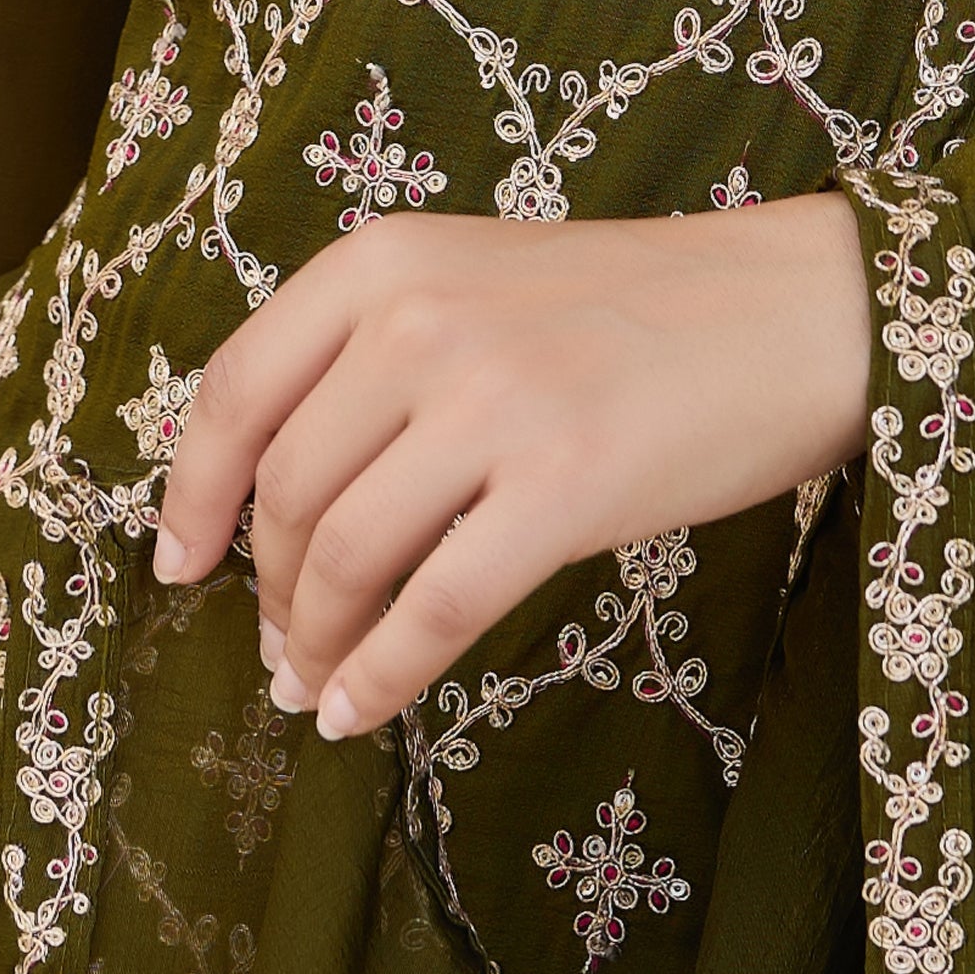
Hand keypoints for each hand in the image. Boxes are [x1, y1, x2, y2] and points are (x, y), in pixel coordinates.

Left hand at [151, 191, 874, 738]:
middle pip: (287, 489)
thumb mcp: (480, 282)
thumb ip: (377, 355)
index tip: (176, 565)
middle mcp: (421, 319)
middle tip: (278, 648)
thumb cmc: (639, 310)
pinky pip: (436, 607)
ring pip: (343, 554)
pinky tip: (362, 713)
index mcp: (386, 261)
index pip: (236, 390)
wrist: (798, 312)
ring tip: (314, 686)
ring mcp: (493, 401)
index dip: (191, 495)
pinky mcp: (565, 487)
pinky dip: (381, 677)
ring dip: (313, 642)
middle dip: (267, 590)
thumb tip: (275, 504)